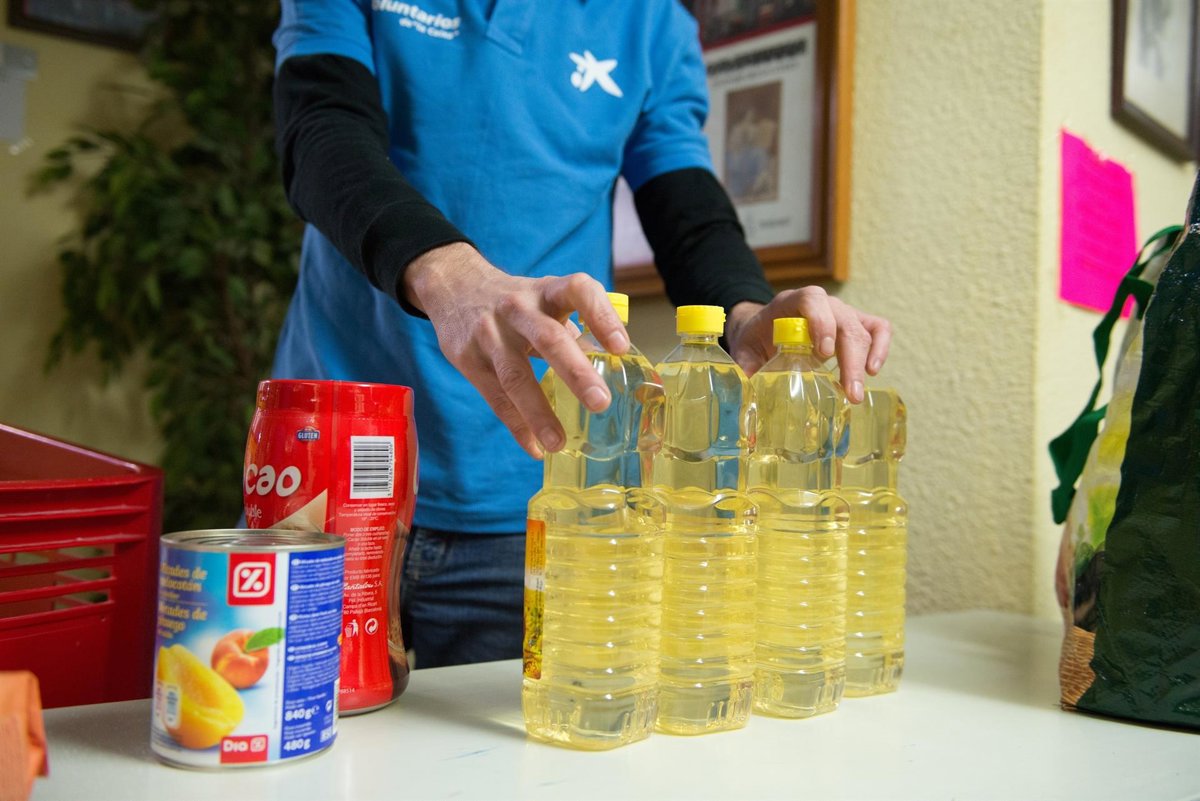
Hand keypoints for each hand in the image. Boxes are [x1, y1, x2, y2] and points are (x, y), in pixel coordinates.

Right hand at [403, 243, 628, 457]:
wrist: (453, 286)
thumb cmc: (517, 301)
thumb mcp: (546, 302)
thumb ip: (575, 331)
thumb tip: (610, 366)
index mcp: (547, 291)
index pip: (578, 291)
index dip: (601, 316)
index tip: (620, 348)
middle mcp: (518, 308)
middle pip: (548, 339)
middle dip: (575, 373)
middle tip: (600, 403)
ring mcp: (489, 332)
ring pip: (515, 375)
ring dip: (538, 412)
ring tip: (558, 443)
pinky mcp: (467, 357)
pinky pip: (495, 398)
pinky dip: (517, 426)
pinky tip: (535, 448)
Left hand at [725, 287, 891, 402]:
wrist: (764, 327)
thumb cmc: (756, 337)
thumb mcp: (744, 350)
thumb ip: (745, 366)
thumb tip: (748, 391)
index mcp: (790, 303)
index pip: (812, 300)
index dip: (822, 322)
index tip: (824, 353)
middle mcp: (821, 304)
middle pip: (844, 321)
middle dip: (850, 358)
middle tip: (850, 392)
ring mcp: (840, 312)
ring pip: (862, 329)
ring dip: (864, 360)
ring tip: (856, 393)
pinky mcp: (854, 323)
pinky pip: (878, 328)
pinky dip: (881, 347)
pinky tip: (872, 372)